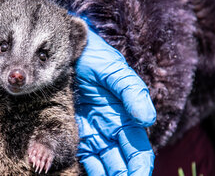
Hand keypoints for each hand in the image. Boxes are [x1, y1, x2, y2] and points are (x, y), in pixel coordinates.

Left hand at [75, 26, 155, 174]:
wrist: (68, 50)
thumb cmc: (96, 59)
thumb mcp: (116, 72)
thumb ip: (133, 93)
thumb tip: (147, 120)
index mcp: (126, 121)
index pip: (138, 155)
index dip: (139, 171)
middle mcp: (111, 132)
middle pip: (121, 167)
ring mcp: (92, 135)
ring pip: (103, 168)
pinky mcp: (73, 134)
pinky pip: (82, 160)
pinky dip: (86, 172)